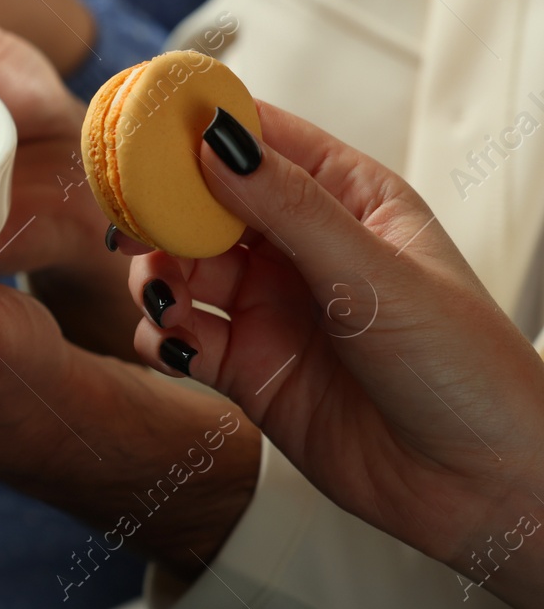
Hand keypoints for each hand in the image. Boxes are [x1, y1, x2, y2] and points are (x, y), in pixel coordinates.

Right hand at [125, 103, 543, 608]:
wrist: (479, 487)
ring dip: (156, 273)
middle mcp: (300, 245)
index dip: (197, 125)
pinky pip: (180, 333)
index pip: (259, 136)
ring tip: (163, 293)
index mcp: (346, 198)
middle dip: (160, 206)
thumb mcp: (374, 274)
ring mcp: (270, 304)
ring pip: (180, 265)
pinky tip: (178, 342)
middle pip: (203, 200)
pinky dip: (162, 333)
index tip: (139, 122)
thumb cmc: (466, 371)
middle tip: (128, 219)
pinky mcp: (247, 365)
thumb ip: (289, 209)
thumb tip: (218, 145)